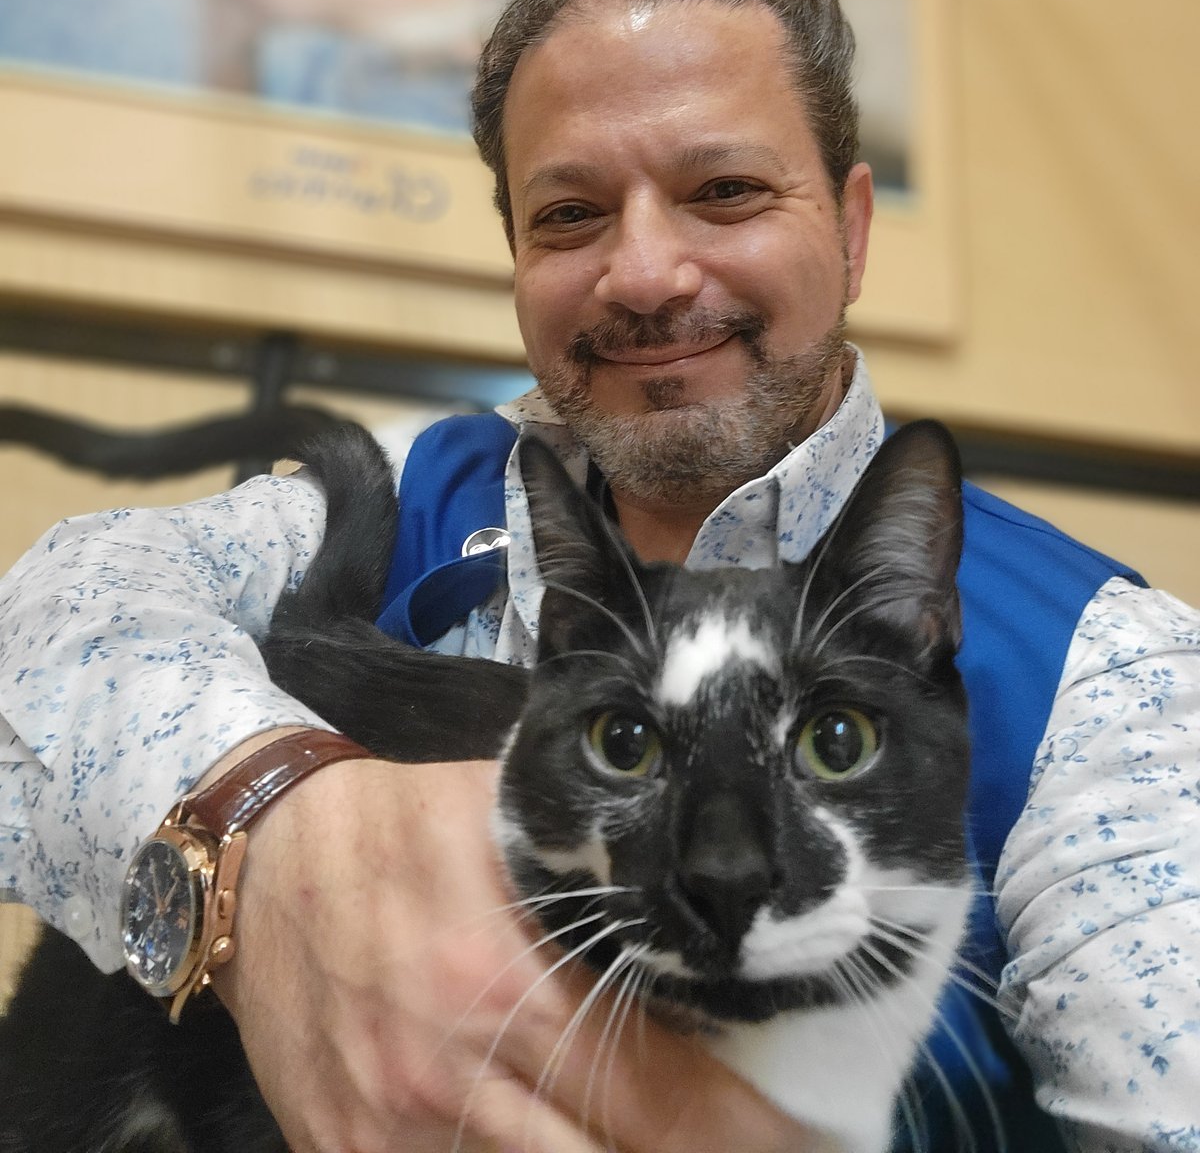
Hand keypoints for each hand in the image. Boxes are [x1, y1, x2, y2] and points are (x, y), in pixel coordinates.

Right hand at [214, 758, 826, 1151]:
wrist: (258, 859)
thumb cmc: (403, 825)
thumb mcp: (510, 816)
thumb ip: (602, 872)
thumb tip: (710, 913)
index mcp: (505, 985)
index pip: (660, 1096)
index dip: (746, 1138)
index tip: (808, 1143)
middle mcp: (450, 1077)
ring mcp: (389, 1134)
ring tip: (668, 1150)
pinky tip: (562, 1148)